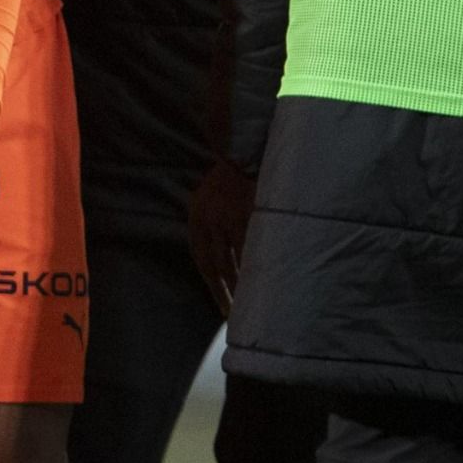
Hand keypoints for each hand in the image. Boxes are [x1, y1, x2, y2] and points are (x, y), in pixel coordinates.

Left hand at [187, 157, 256, 313]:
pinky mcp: (247, 214)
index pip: (203, 261)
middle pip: (216, 267)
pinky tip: (266, 281)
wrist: (243, 147)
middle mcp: (207, 219)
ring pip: (234, 262)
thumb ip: (212, 229)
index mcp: (196, 217)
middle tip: (235, 315)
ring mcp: (227, 217)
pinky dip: (258, 267)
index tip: (223, 305)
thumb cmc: (231, 178)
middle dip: (225, 293)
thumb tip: (222, 265)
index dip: (213, 286)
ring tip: (253, 305)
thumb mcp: (210, 201)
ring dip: (243, 286)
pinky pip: (252, 249)